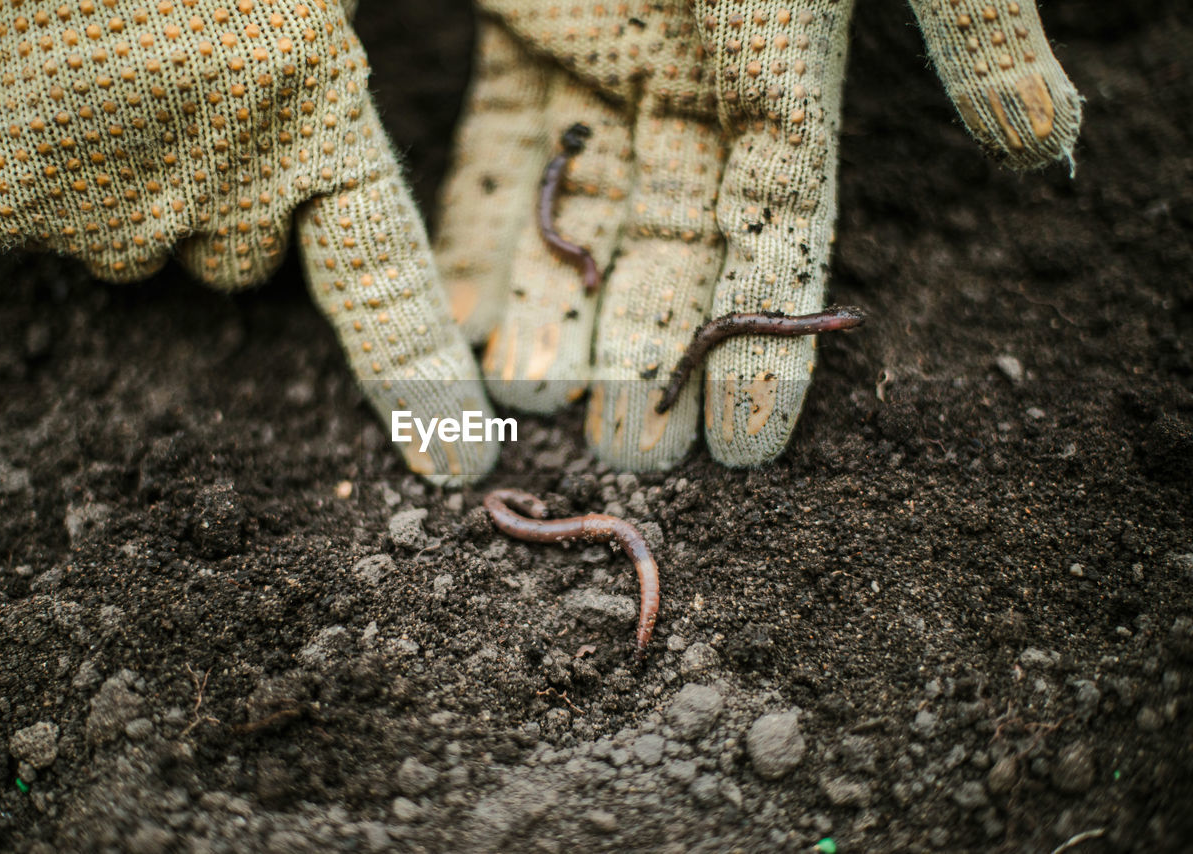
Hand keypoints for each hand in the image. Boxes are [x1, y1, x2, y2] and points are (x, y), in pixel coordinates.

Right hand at [0, 0, 495, 483]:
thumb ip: (303, 73)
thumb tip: (294, 141)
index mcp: (315, 111)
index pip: (383, 275)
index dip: (415, 373)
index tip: (453, 465)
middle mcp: (226, 179)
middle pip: (227, 259)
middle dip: (202, 204)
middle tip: (157, 95)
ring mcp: (110, 200)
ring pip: (113, 239)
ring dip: (99, 176)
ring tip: (72, 61)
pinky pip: (6, 210)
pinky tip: (0, 71)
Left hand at [435, 1, 1080, 470]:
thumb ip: (972, 24)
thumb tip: (1048, 155)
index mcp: (794, 72)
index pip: (785, 238)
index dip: (767, 344)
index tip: (748, 452)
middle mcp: (702, 82)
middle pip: (675, 249)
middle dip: (651, 353)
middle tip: (625, 459)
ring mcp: (607, 55)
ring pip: (582, 214)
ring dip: (556, 311)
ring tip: (529, 412)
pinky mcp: (524, 25)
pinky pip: (500, 147)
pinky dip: (481, 230)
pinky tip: (463, 315)